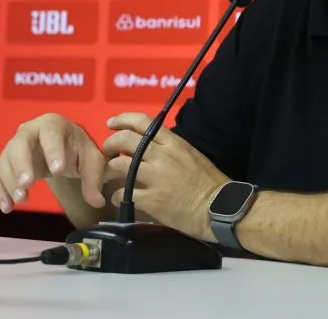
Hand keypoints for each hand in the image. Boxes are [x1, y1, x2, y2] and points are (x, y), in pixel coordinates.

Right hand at [0, 113, 107, 213]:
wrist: (62, 151)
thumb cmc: (77, 150)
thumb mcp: (92, 161)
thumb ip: (94, 179)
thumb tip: (97, 201)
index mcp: (53, 125)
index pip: (51, 134)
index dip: (53, 150)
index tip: (57, 171)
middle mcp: (29, 132)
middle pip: (20, 143)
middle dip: (22, 164)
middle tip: (28, 184)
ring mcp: (14, 147)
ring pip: (5, 160)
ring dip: (10, 181)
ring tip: (22, 199)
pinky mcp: (5, 164)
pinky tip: (7, 207)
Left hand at [102, 112, 228, 241]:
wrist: (220, 208)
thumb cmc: (210, 183)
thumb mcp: (192, 155)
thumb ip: (170, 149)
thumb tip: (151, 148)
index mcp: (174, 143)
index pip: (142, 121)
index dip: (122, 120)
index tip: (111, 124)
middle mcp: (162, 156)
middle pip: (124, 140)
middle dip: (109, 144)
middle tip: (107, 152)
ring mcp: (155, 178)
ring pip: (118, 165)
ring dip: (109, 170)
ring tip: (109, 176)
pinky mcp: (151, 200)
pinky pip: (122, 193)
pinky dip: (116, 195)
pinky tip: (119, 198)